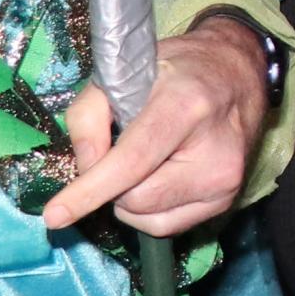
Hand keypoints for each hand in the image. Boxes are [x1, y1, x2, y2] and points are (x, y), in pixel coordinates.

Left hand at [47, 10, 274, 235]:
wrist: (238, 74)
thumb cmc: (176, 69)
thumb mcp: (122, 72)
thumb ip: (88, 116)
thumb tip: (84, 170)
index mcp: (186, 105)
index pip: (132, 161)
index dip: (90, 190)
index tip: (55, 215)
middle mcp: (214, 151)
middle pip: (135, 198)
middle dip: (111, 185)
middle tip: (120, 151)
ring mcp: (225, 181)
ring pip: (148, 220)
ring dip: (129, 200)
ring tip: (145, 162)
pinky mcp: (228, 200)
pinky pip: (168, 226)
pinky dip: (150, 210)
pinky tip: (159, 177)